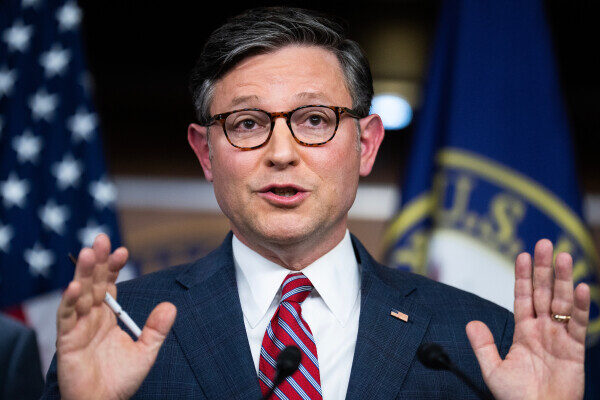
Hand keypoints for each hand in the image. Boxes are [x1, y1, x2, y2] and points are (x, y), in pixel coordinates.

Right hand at [56, 234, 176, 399]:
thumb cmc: (120, 379)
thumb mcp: (145, 351)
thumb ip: (156, 329)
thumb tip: (171, 307)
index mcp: (108, 316)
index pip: (109, 284)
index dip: (113, 267)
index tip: (122, 250)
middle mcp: (91, 316)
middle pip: (92, 282)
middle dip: (96, 261)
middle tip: (100, 239)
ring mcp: (78, 326)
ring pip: (78, 294)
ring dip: (82, 274)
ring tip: (87, 253)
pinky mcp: (67, 340)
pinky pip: (66, 318)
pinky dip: (69, 302)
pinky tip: (75, 287)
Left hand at [466, 239, 588, 399]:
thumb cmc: (517, 398)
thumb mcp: (493, 370)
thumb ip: (483, 345)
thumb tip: (470, 322)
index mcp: (523, 331)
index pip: (523, 297)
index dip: (522, 277)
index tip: (522, 255)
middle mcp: (542, 330)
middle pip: (544, 292)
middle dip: (544, 269)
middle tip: (545, 243)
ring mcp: (560, 338)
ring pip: (562, 302)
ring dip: (563, 279)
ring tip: (563, 256)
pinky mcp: (575, 351)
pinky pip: (579, 325)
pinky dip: (581, 307)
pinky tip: (580, 287)